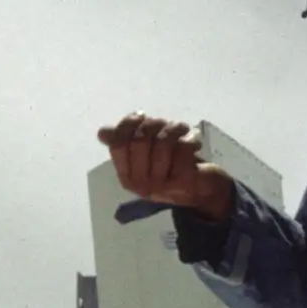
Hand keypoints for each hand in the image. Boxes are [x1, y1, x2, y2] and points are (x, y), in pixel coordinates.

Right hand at [98, 114, 234, 222]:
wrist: (204, 191)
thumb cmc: (173, 168)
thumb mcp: (149, 154)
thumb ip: (128, 142)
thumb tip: (102, 133)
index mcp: (127, 176)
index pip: (118, 144)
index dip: (128, 124)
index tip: (142, 116)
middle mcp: (139, 183)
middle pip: (139, 140)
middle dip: (155, 124)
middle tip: (166, 124)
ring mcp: (160, 184)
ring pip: (162, 142)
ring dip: (175, 128)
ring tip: (183, 129)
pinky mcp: (182, 181)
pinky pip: (182, 148)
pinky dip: (191, 138)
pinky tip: (194, 140)